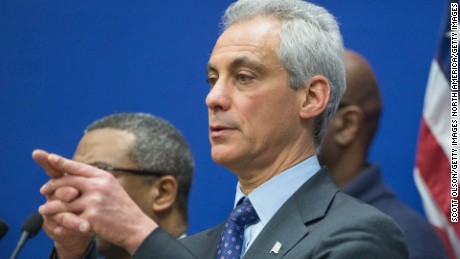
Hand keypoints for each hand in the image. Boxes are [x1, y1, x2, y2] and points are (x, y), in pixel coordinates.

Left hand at [34, 149, 157, 254]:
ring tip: (43, 208)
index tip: (49, 157)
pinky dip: (60, 222)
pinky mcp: (91, 218)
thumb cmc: (121, 207)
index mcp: (103, 177)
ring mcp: (95, 202)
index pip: (78, 167)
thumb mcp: (111, 187)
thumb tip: (73, 174)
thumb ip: (94, 181)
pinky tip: (55, 224)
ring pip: (63, 202)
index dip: (62, 162)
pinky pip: (69, 218)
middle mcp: (98, 186)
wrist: (135, 226)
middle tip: (43, 190)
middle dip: (51, 186)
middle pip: (67, 182)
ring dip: (50, 206)